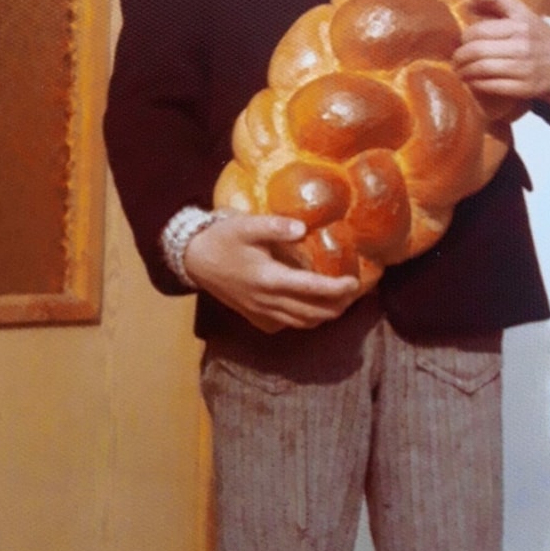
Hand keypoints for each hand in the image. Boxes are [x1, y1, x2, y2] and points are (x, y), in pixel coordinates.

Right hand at [183, 211, 360, 332]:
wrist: (194, 260)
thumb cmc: (222, 239)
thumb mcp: (246, 225)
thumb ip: (275, 226)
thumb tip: (303, 228)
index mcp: (269, 279)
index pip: (313, 289)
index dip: (337, 289)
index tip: (355, 282)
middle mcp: (268, 301)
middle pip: (312, 312)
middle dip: (338, 306)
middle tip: (355, 293)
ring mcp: (260, 312)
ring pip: (301, 323)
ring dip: (324, 316)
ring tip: (341, 302)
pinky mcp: (254, 317)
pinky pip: (285, 325)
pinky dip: (304, 321)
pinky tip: (311, 308)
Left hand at [452, 0, 549, 106]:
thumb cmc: (536, 34)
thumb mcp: (521, 12)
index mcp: (520, 24)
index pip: (480, 30)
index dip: (465, 36)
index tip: (463, 40)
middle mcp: (522, 45)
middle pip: (478, 50)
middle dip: (460, 56)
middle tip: (456, 59)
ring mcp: (524, 68)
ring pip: (483, 69)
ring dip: (465, 71)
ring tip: (461, 71)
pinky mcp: (524, 88)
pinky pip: (492, 86)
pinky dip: (477, 84)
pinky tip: (473, 81)